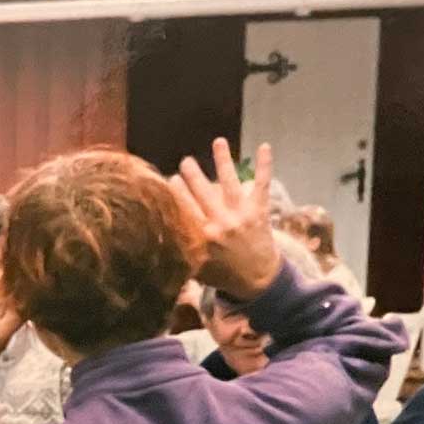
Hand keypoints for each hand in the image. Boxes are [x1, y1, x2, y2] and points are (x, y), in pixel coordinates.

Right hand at [170, 138, 282, 300]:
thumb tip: (159, 236)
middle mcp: (220, 223)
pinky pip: (262, 184)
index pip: (184, 207)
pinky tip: (263, 146)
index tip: (170, 180)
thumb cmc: (225, 275)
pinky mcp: (259, 211)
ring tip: (218, 141)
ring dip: (223, 160)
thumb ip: (181, 250)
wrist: (259, 282)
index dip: (175, 190)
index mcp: (202, 236)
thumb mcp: (197, 268)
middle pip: (202, 191)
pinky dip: (264, 165)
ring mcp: (241, 215)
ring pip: (230, 182)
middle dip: (192, 173)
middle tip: (186, 161)